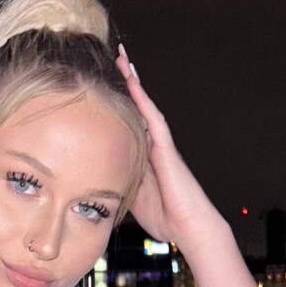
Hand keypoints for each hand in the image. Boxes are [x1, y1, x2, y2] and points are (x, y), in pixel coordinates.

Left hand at [115, 44, 223, 248]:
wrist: (191, 230)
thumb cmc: (166, 218)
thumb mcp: (132, 198)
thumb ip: (119, 181)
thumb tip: (94, 176)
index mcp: (143, 157)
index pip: (127, 122)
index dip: (116, 102)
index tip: (101, 84)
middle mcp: (153, 146)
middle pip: (136, 107)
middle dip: (125, 83)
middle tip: (112, 57)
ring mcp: (161, 145)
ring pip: (144, 106)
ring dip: (133, 82)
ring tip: (121, 58)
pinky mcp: (167, 149)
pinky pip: (153, 118)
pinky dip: (142, 99)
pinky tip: (132, 81)